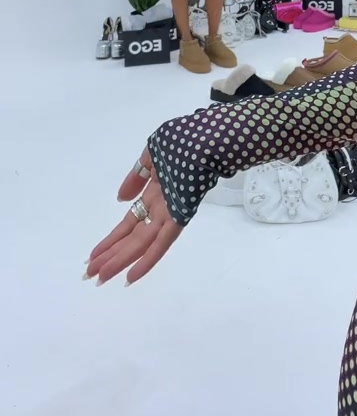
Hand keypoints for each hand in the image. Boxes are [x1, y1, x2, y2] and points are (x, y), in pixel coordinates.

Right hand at [85, 147, 181, 286]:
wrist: (208, 136)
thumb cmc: (185, 139)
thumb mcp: (154, 152)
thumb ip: (137, 175)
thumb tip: (121, 198)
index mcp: (156, 191)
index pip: (130, 221)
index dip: (112, 238)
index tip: (94, 254)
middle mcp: (162, 206)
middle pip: (132, 236)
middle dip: (110, 255)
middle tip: (88, 274)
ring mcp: (171, 212)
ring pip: (141, 243)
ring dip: (120, 261)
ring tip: (100, 278)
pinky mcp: (181, 215)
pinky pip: (162, 242)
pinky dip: (147, 260)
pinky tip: (130, 276)